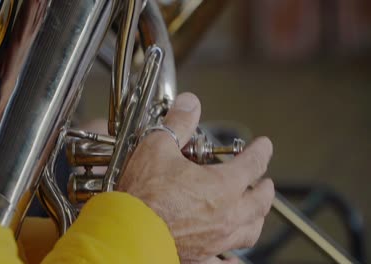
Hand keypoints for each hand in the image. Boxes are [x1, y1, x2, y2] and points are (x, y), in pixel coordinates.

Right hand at [118, 93, 274, 262]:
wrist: (127, 233)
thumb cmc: (143, 193)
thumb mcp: (158, 147)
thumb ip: (178, 123)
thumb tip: (190, 102)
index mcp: (223, 186)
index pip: (253, 164)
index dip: (261, 151)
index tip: (264, 145)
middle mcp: (227, 215)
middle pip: (259, 201)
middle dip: (265, 189)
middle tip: (265, 182)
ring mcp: (217, 239)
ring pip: (250, 231)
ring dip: (257, 218)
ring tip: (255, 212)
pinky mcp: (202, 257)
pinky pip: (225, 262)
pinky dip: (233, 259)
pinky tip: (233, 258)